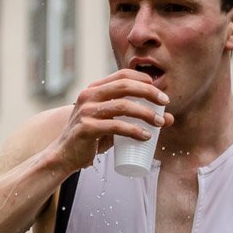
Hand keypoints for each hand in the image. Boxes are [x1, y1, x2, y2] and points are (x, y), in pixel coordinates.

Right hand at [50, 70, 171, 172]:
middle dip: (149, 92)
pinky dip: (134, 130)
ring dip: (146, 113)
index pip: (121, 75)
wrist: (64, 156)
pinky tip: (146, 136)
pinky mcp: (86, 128)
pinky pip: (116, 126)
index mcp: (93, 90)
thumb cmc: (91, 139)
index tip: (159, 90)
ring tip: (160, 123)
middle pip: (124, 86)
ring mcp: (85, 112)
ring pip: (122, 106)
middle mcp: (88, 96)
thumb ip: (135, 120)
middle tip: (165, 103)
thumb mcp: (113, 125)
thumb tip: (168, 119)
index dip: (143, 79)